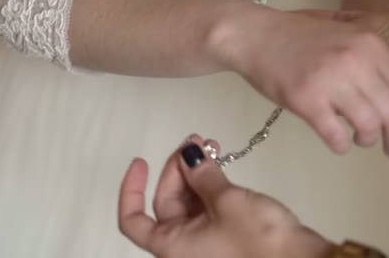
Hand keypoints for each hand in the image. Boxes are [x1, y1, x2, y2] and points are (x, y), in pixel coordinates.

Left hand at [118, 135, 333, 257]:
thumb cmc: (257, 237)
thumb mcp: (226, 200)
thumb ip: (202, 174)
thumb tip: (188, 154)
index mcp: (172, 244)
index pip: (133, 220)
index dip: (131, 189)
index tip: (141, 162)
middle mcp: (184, 245)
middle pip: (166, 202)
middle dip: (177, 169)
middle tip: (195, 142)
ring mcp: (206, 240)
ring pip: (189, 200)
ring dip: (196, 172)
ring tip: (211, 146)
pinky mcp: (226, 234)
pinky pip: (208, 205)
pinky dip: (210, 183)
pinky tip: (220, 162)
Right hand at [213, 10, 388, 155]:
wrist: (255, 35)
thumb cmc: (298, 39)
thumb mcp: (345, 36)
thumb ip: (373, 60)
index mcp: (370, 44)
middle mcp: (355, 60)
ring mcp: (330, 80)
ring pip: (368, 126)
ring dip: (368, 141)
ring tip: (360, 140)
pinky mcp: (305, 99)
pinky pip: (336, 136)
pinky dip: (341, 145)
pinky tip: (337, 142)